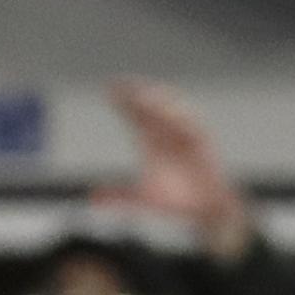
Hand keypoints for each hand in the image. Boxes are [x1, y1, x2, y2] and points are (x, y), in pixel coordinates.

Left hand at [98, 78, 250, 261]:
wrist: (202, 211)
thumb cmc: (174, 201)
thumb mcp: (142, 198)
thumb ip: (118, 196)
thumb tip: (91, 196)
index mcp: (151, 144)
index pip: (135, 116)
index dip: (123, 102)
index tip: (108, 87)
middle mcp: (167, 136)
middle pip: (151, 109)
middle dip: (137, 95)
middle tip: (120, 83)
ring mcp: (185, 138)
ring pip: (172, 113)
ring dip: (158, 104)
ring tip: (141, 95)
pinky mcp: (203, 145)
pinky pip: (193, 127)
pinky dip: (183, 120)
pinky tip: (170, 113)